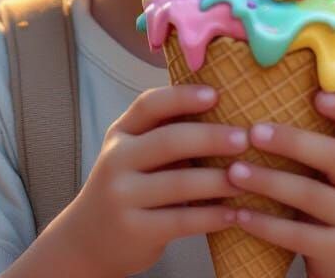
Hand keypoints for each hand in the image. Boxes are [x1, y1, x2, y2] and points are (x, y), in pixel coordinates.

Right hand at [47, 84, 247, 277]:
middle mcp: (116, 161)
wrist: (87, 240)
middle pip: (169, 140)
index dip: (182, 96)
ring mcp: (123, 197)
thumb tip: (221, 110)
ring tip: (247, 178)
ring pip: (180, 183)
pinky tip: (234, 213)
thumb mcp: (133, 153)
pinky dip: (212, 216)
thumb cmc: (127, 185)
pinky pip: (182, 220)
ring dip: (219, 180)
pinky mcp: (135, 231)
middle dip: (211, 137)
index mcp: (120, 133)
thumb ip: (163, 134)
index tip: (215, 94)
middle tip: (244, 138)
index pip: (149, 104)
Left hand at [225, 90, 334, 277]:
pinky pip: (297, 235)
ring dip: (268, 181)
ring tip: (233, 172)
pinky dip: (264, 224)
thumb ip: (322, 147)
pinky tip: (238, 214)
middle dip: (292, 141)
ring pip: (311, 195)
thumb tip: (266, 100)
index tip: (318, 94)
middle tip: (253, 132)